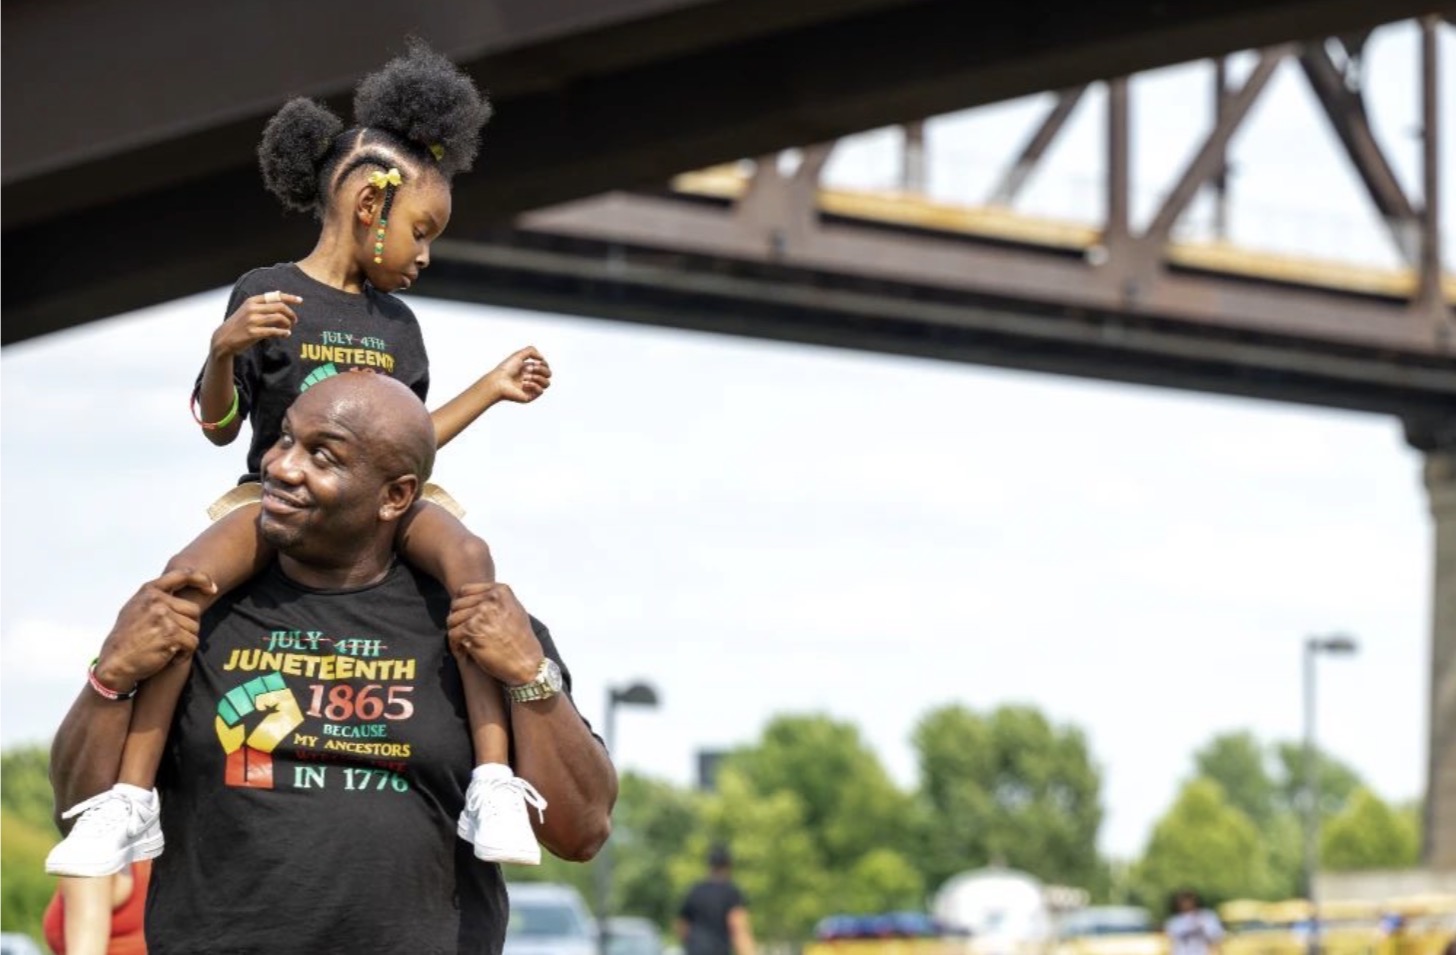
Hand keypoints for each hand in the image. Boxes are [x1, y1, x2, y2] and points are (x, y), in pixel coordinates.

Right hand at [93, 569, 216, 691]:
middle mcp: (157, 600)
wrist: (115, 662)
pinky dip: (185, 654)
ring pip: (195, 628)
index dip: (201, 579)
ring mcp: (164, 616)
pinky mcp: (171, 634)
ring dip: (185, 642)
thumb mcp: (135, 608)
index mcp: (149, 591)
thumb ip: (156, 599)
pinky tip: (170, 657)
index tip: (211, 588)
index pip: (182, 575)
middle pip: (194, 610)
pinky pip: (192, 643)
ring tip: (167, 648)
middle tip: (172, 639)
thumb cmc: (126, 639)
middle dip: (188, 626)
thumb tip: (179, 589)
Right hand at [210, 291, 300, 357]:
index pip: (275, 296)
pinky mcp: (253, 333)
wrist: (223, 338)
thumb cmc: (239, 324)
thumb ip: (262, 305)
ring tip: (289, 328)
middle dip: (291, 313)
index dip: (289, 297)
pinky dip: (283, 333)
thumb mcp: (248, 310)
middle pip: (279, 307)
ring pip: (278, 318)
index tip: (300, 300)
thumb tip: (280, 295)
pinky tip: (286, 334)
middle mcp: (252, 309)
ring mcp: (252, 321)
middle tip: (295, 320)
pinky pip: (274, 331)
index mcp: (252, 301)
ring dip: (288, 324)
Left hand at [446, 583, 542, 685]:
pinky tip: (464, 649)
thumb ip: (496, 601)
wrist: (526, 662)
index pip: (465, 591)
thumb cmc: (521, 640)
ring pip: (452, 619)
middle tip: (464, 632)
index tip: (465, 616)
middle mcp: (490, 599)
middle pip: (456, 605)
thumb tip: (476, 599)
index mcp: (500, 591)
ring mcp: (480, 614)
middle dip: (458, 619)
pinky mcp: (471, 630)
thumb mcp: (515, 610)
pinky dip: (455, 644)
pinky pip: (452, 634)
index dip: (461, 605)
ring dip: (456, 632)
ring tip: (464, 641)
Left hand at [484, 346, 551, 404]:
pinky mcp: (530, 396)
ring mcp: (531, 388)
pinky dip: (533, 386)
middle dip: (541, 369)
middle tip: (529, 369)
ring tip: (525, 378)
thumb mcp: (518, 354)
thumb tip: (542, 359)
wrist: (498, 382)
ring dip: (538, 378)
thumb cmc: (506, 369)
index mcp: (529, 369)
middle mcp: (531, 378)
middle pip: (548, 374)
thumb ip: (531, 351)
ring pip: (547, 383)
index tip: (534, 362)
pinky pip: (541, 391)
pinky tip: (524, 385)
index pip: (545, 366)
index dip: (543, 363)